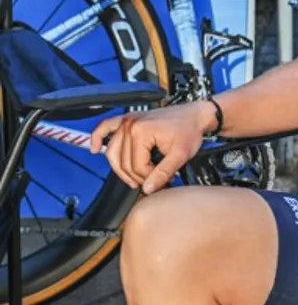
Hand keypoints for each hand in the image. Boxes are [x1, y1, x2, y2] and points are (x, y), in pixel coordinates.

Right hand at [89, 101, 214, 193]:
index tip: (163, 179)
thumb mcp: (181, 154)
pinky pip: (106, 127)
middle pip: (123, 162)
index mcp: (141, 131)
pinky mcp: (128, 120)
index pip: (137, 165)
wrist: (196, 115)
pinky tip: (94, 149)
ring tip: (135, 178)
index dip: (149, 177)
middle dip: (138, 175)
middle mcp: (130, 124)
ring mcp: (127, 121)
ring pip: (112, 152)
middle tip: (153, 181)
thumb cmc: (190, 130)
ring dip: (121, 168)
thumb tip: (148, 189)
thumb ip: (163, 173)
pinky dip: (97, 137)